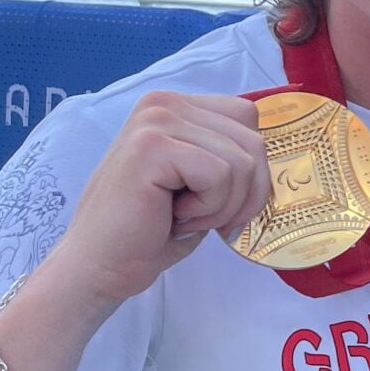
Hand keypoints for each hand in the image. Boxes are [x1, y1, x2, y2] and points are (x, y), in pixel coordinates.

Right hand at [47, 93, 270, 307]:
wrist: (99, 268)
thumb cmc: (149, 232)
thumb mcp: (201, 184)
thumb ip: (230, 157)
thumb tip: (270, 157)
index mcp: (177, 107)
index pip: (250, 120)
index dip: (251, 171)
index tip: (218, 203)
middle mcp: (165, 102)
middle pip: (254, 140)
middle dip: (242, 194)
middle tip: (199, 217)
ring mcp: (156, 120)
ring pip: (242, 161)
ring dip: (222, 206)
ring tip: (181, 216)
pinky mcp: (152, 146)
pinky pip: (221, 176)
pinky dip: (207, 209)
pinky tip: (172, 216)